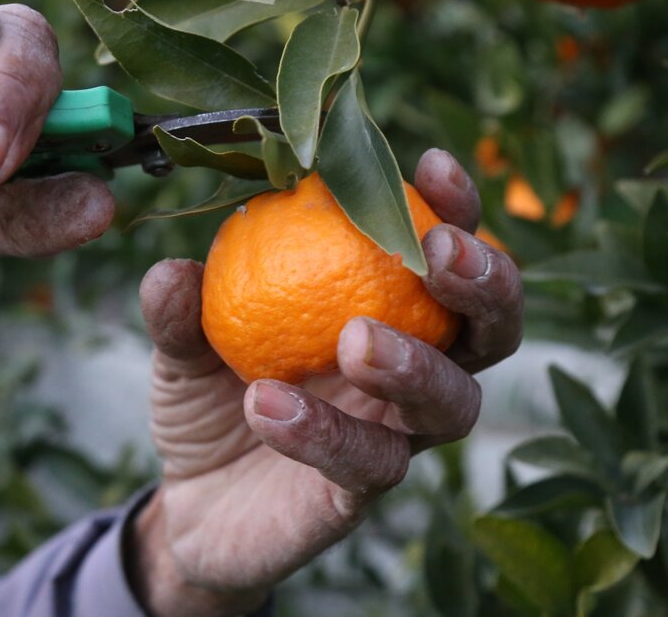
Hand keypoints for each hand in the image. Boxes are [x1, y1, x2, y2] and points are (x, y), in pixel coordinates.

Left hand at [131, 149, 522, 615]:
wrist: (190, 503)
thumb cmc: (212, 395)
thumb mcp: (184, 342)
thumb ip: (183, 307)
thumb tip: (174, 268)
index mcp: (387, 306)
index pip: (445, 251)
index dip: (455, 208)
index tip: (432, 164)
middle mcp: (413, 370)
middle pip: (493, 328)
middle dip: (484, 282)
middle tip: (437, 251)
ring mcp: (396, 435)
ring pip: (452, 402)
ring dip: (414, 363)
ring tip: (354, 338)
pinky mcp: (362, 496)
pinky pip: (367, 464)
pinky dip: (323, 431)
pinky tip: (266, 405)